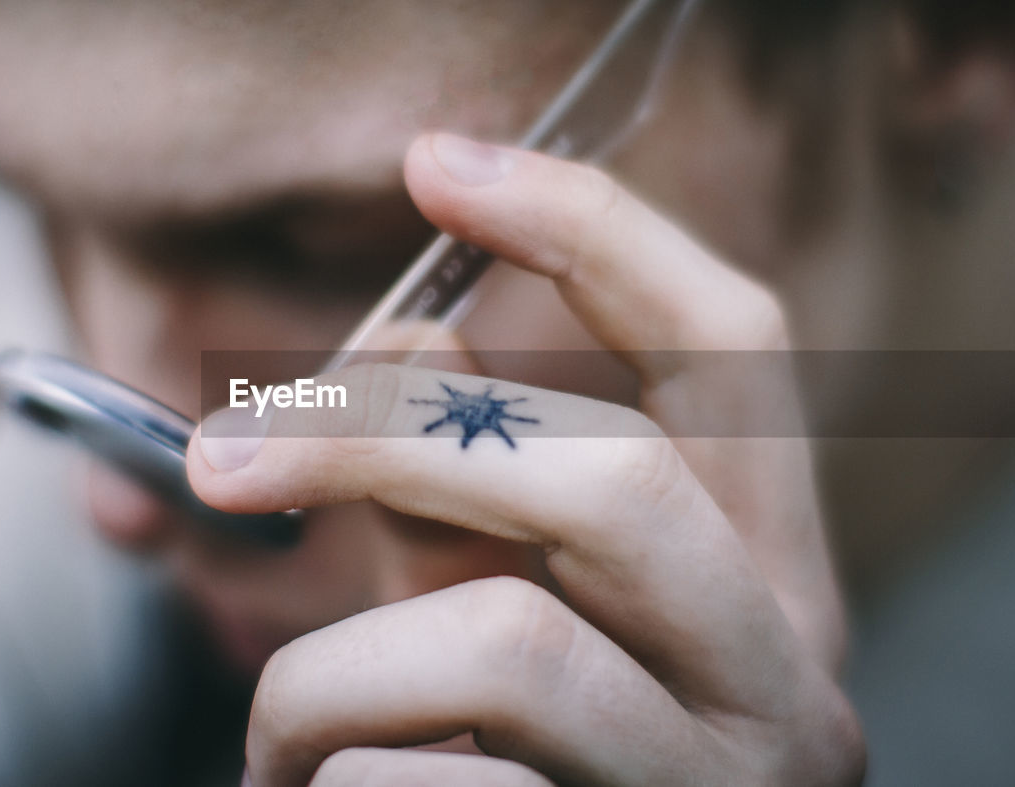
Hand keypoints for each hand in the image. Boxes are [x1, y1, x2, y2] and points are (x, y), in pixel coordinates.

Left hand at [188, 133, 864, 785]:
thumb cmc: (523, 772)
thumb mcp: (511, 605)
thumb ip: (467, 496)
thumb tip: (378, 366)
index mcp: (764, 568)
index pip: (732, 343)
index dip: (592, 229)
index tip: (440, 165)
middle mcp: (788, 674)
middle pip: (609, 471)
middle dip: (383, 432)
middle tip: (226, 454)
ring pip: (503, 648)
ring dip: (327, 681)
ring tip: (281, 742)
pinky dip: (331, 782)